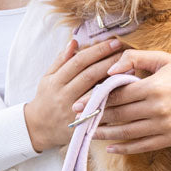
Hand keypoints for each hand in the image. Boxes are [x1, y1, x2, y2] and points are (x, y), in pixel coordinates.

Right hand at [24, 38, 123, 152]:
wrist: (40, 128)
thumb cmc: (46, 99)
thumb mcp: (47, 78)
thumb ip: (61, 60)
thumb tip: (74, 42)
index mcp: (55, 81)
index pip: (79, 62)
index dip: (97, 51)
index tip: (113, 42)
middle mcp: (64, 95)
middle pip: (90, 75)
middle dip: (109, 62)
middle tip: (125, 52)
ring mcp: (74, 110)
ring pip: (97, 92)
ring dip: (114, 80)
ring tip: (130, 68)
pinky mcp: (83, 123)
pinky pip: (100, 109)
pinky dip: (113, 98)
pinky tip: (125, 90)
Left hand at [73, 49, 170, 154]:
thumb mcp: (161, 58)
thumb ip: (133, 59)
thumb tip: (109, 69)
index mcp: (153, 87)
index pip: (117, 96)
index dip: (96, 100)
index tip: (79, 103)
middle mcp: (158, 108)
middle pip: (119, 115)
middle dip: (96, 118)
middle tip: (78, 120)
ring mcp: (165, 126)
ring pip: (128, 133)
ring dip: (106, 135)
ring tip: (90, 133)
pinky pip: (143, 146)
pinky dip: (125, 148)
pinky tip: (111, 147)